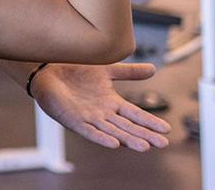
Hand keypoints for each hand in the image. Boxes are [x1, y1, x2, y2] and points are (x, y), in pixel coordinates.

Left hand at [30, 62, 170, 151]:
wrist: (48, 67)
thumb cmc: (75, 70)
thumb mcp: (106, 69)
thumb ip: (129, 72)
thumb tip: (154, 69)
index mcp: (111, 103)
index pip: (134, 114)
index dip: (149, 122)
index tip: (166, 129)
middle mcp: (102, 113)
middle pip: (127, 126)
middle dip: (144, 135)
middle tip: (162, 143)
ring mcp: (89, 118)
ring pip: (112, 131)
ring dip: (128, 139)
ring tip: (144, 147)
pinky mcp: (73, 120)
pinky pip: (89, 131)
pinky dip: (101, 138)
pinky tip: (114, 144)